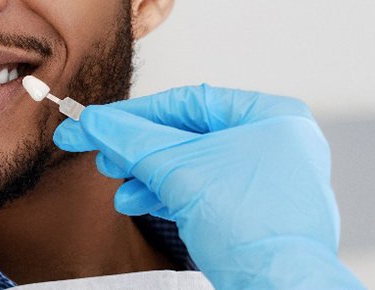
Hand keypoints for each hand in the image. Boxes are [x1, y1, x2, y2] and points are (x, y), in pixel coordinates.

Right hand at [53, 84, 362, 289]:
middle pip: (185, 135)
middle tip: (99, 154)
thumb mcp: (177, 170)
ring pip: (190, 166)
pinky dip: (167, 195)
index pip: (186, 103)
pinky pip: (203, 190)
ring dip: (146, 176)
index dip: (132, 114)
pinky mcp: (255, 210)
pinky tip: (138, 202)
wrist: (279, 288)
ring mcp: (267, 179)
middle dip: (136, 150)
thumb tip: (96, 122)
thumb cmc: (252, 226)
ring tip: (117, 187)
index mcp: (271, 117)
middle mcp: (274, 143)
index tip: (95, 121)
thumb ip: (131, 140)